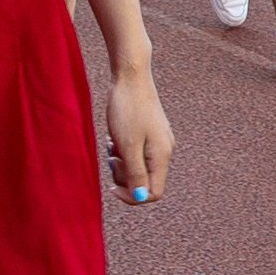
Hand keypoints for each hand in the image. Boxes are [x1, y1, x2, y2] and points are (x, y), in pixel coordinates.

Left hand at [107, 60, 176, 204]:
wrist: (131, 77)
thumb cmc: (127, 109)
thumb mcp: (128, 145)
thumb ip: (135, 173)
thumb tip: (141, 197)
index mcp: (161, 156)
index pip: (153, 192)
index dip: (132, 196)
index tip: (111, 187)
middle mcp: (164, 151)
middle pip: (145, 181)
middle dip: (124, 177)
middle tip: (112, 158)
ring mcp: (158, 141)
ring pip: (139, 166)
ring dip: (122, 163)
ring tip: (113, 144)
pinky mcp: (150, 132)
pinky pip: (137, 152)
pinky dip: (124, 151)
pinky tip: (115, 137)